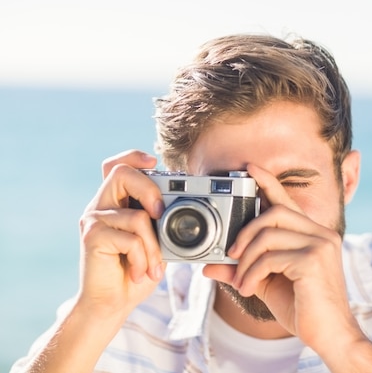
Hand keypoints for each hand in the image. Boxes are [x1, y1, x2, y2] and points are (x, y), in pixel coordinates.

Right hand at [77, 150, 164, 317]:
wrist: (111, 304)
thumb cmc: (135, 271)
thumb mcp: (156, 242)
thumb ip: (162, 221)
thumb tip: (190, 204)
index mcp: (116, 202)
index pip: (117, 165)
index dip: (133, 156)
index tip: (154, 162)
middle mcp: (101, 206)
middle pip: (122, 173)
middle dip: (149, 190)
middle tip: (161, 215)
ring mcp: (93, 219)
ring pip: (136, 216)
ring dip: (153, 247)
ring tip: (152, 267)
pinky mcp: (91, 237)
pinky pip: (130, 239)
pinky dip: (142, 259)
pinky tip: (138, 272)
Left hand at [203, 164, 365, 355]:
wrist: (332, 336)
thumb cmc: (305, 309)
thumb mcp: (268, 284)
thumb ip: (244, 269)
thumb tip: (211, 265)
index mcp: (314, 235)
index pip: (288, 202)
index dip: (268, 183)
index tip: (250, 169)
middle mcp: (321, 234)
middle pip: (275, 212)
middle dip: (246, 230)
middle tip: (231, 254)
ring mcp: (320, 245)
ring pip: (269, 234)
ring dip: (247, 258)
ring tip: (241, 280)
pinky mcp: (313, 261)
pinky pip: (270, 258)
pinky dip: (252, 273)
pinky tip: (250, 289)